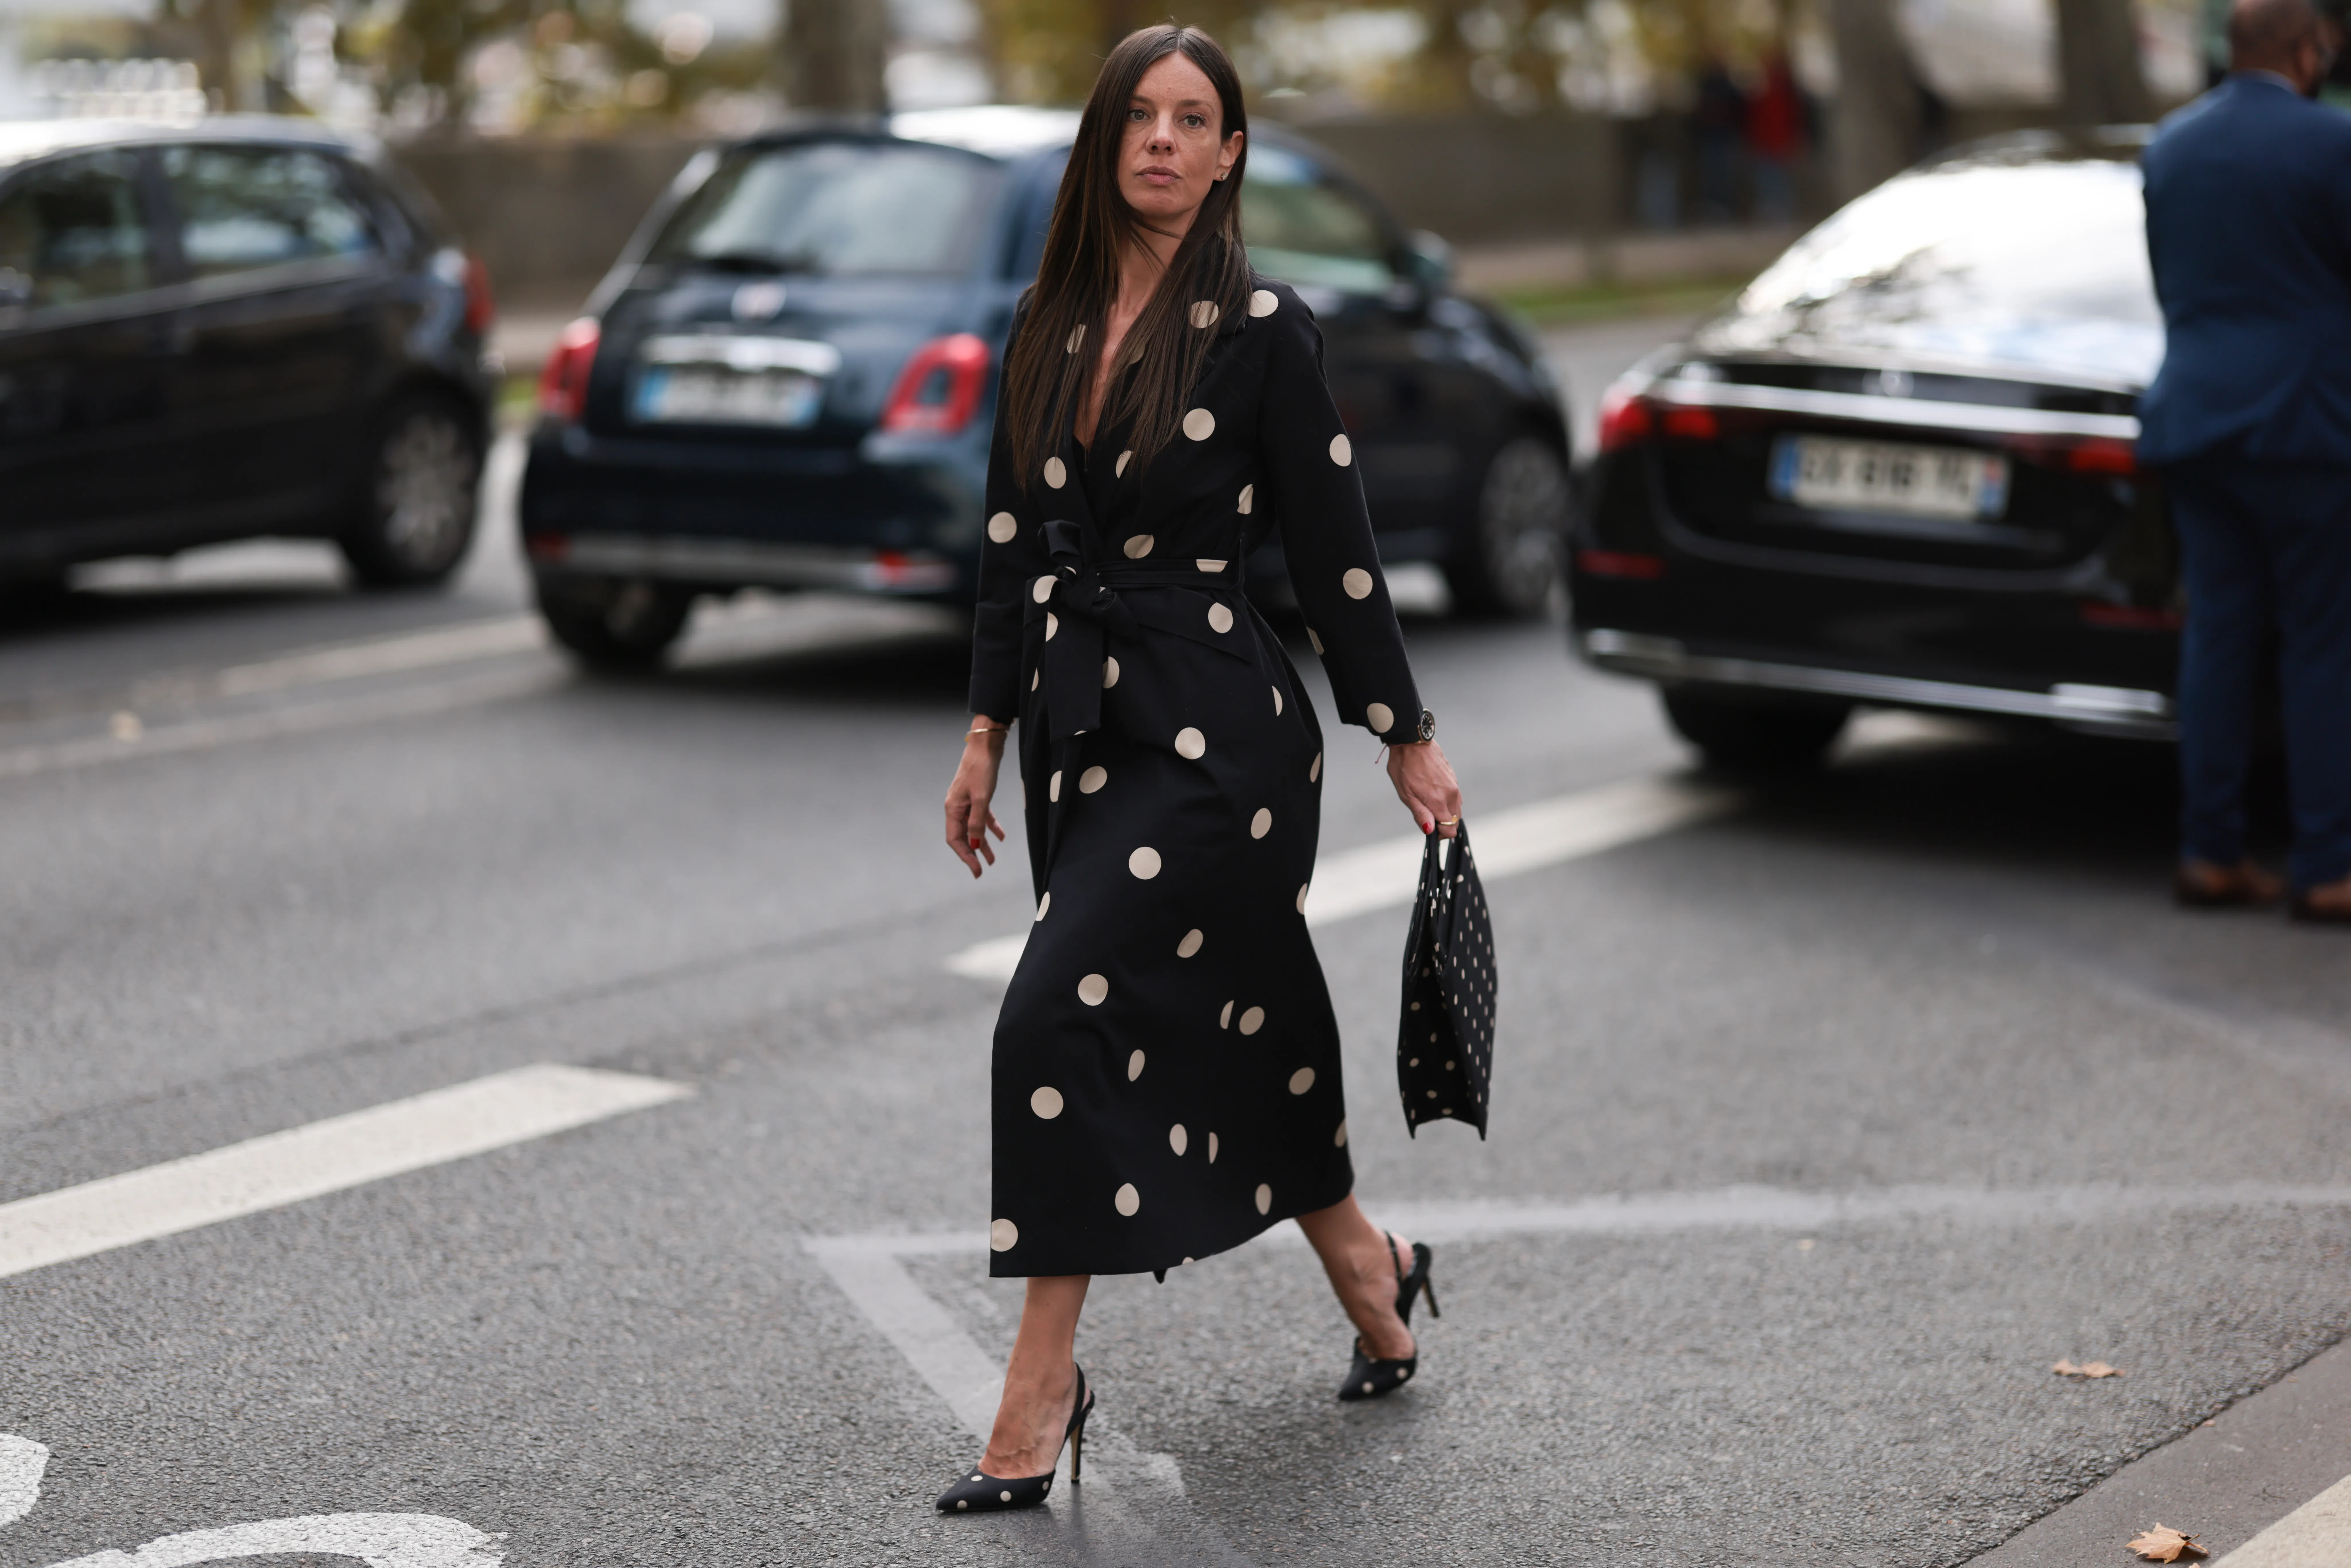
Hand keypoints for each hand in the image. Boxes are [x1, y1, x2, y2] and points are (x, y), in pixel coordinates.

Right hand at [946, 723, 1009, 876]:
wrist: (986, 745)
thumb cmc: (981, 769)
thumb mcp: (981, 798)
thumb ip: (977, 821)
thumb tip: (974, 842)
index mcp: (953, 808)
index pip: (955, 839)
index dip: (965, 856)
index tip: (976, 870)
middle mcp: (957, 807)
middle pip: (963, 836)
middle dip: (973, 854)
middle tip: (983, 870)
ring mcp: (967, 801)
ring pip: (973, 828)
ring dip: (982, 843)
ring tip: (993, 859)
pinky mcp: (978, 796)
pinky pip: (982, 817)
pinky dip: (990, 827)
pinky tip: (1001, 837)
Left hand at [1385, 739, 1461, 837]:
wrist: (1412, 742)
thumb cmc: (1404, 767)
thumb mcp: (1406, 794)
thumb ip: (1420, 814)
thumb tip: (1430, 830)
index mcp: (1439, 801)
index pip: (1450, 829)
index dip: (1440, 834)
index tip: (1429, 828)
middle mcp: (1451, 794)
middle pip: (1455, 820)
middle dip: (1442, 823)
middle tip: (1426, 815)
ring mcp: (1454, 785)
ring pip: (1456, 809)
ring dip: (1445, 812)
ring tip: (1427, 802)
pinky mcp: (1454, 778)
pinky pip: (1455, 797)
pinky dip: (1447, 801)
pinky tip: (1433, 792)